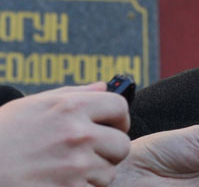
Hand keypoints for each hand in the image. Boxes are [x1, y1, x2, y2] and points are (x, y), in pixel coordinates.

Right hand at [0, 81, 130, 185]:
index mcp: (70, 108)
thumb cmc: (2, 137)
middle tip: (88, 154)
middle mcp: (77, 135)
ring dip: (94, 174)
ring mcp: (74, 166)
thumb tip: (104, 88)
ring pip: (108, 171)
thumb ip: (72, 95)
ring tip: (66, 170)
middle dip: (108, 150)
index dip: (118, 118)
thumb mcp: (31, 107)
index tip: (111, 126)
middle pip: (121, 144)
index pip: (119, 107)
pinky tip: (59, 183)